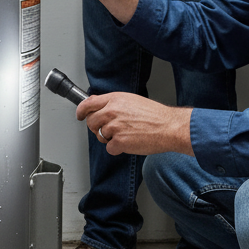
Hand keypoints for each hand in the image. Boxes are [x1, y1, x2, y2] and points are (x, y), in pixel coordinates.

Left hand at [77, 93, 192, 155]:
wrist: (169, 127)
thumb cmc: (154, 115)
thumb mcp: (131, 100)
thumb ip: (113, 102)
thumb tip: (98, 103)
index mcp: (115, 99)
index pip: (88, 103)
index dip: (81, 110)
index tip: (79, 115)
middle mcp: (112, 111)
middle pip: (91, 122)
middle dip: (96, 127)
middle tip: (108, 130)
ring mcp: (115, 127)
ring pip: (100, 136)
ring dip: (109, 138)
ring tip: (125, 135)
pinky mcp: (119, 142)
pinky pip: (109, 148)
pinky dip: (117, 149)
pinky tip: (129, 142)